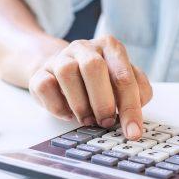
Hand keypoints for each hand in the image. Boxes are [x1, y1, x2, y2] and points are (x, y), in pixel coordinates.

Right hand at [28, 35, 152, 139]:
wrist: (63, 71)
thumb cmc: (100, 80)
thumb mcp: (122, 81)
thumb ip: (137, 93)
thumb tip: (137, 114)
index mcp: (111, 47)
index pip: (124, 76)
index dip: (130, 108)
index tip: (133, 132)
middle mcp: (85, 48)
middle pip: (94, 68)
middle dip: (103, 102)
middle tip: (107, 122)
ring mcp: (61, 57)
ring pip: (67, 73)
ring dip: (80, 104)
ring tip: (89, 120)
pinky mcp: (41, 72)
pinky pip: (45, 86)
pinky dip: (58, 106)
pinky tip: (68, 114)